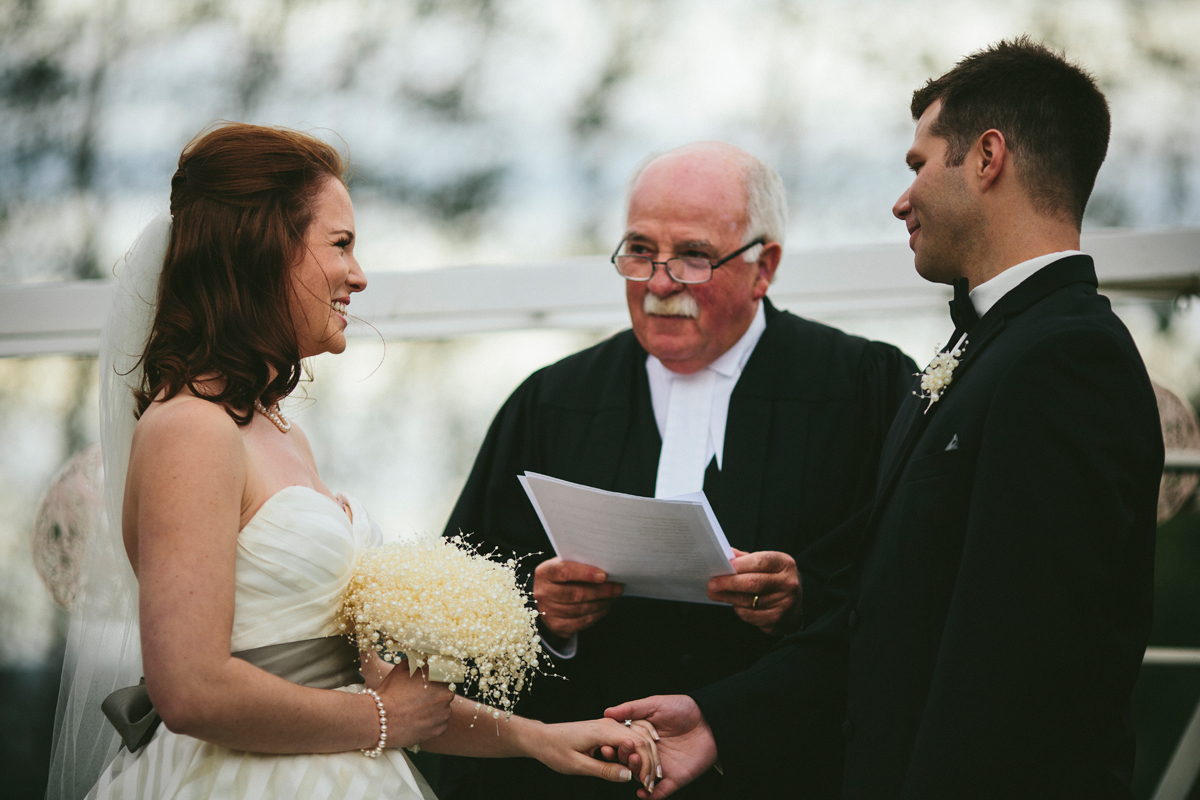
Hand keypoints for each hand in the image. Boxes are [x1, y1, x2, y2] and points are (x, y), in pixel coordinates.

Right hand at [374, 660, 454, 749]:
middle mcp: (446, 695)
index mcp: (439, 678)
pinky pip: (440, 723)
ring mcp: (444, 714)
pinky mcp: (440, 729)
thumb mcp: (401, 669)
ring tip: (416, 710)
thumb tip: (423, 658)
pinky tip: (418, 720)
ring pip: (443, 708)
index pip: (443, 675)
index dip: (434, 678)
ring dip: (434, 708)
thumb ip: (417, 662)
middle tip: (418, 697)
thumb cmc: (389, 693)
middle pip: (445, 691)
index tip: (425, 683)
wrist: (379, 720)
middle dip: (435, 693)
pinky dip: (432, 722)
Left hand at [530, 717, 659, 789]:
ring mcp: (608, 725)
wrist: (542, 737)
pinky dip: (636, 753)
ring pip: (637, 738)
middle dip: (649, 763)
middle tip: (651, 785)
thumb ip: (604, 771)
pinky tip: (639, 767)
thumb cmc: (555, 750)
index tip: (647, 783)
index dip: (646, 764)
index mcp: (602, 730)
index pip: (636, 743)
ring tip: (647, 779)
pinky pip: (628, 739)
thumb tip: (628, 775)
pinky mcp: (606, 730)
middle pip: (640, 740)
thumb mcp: (578, 765)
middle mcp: (609, 724)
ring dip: (645, 758)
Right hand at [533, 557, 622, 637]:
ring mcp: (548, 611)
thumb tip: (608, 568)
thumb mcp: (566, 564)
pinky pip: (582, 622)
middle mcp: (542, 592)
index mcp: (544, 572)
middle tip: (618, 588)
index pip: (564, 572)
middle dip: (601, 591)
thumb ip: (581, 564)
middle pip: (575, 594)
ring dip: (602, 603)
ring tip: (613, 596)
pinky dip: (597, 614)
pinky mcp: (556, 626)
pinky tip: (605, 607)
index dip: (585, 574)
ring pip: (581, 609)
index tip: (604, 576)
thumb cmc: (563, 576)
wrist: (549, 596)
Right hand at [605, 695, 715, 798]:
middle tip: (629, 755)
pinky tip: (644, 793)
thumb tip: (607, 712)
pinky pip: (660, 792)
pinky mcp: (674, 778)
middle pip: (631, 761)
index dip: (614, 746)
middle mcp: (648, 752)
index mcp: (642, 735)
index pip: (623, 744)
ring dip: (636, 776)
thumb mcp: (656, 704)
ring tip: (636, 771)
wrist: (712, 721)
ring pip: (642, 776)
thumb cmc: (684, 709)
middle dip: (626, 760)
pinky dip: (651, 796)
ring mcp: (660, 766)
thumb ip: (632, 709)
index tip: (607, 746)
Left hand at [707, 548, 800, 634]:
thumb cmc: (774, 579)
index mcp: (785, 564)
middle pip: (752, 583)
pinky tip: (735, 604)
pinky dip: (739, 610)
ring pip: (748, 601)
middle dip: (728, 584)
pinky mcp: (777, 620)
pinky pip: (750, 616)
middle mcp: (788, 584)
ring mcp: (785, 603)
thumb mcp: (766, 564)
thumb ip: (746, 559)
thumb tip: (725, 554)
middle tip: (711, 585)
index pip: (760, 561)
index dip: (739, 565)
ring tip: (716, 594)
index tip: (722, 567)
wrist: (795, 603)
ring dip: (729, 598)